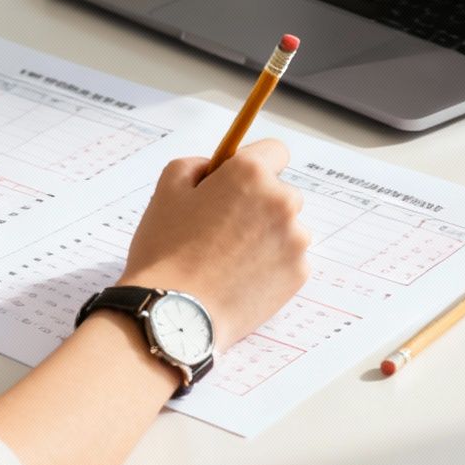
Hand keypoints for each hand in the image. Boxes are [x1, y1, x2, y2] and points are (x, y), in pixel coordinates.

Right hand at [118, 139, 309, 349]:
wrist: (175, 314)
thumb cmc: (166, 252)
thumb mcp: (166, 190)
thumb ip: (194, 166)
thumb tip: (214, 169)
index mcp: (249, 174)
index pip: (274, 151)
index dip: (252, 164)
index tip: (238, 182)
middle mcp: (281, 202)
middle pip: (280, 191)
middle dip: (258, 203)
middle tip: (222, 226)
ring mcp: (295, 241)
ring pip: (285, 227)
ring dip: (266, 235)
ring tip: (228, 258)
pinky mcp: (298, 275)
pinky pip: (288, 259)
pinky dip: (270, 264)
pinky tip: (239, 277)